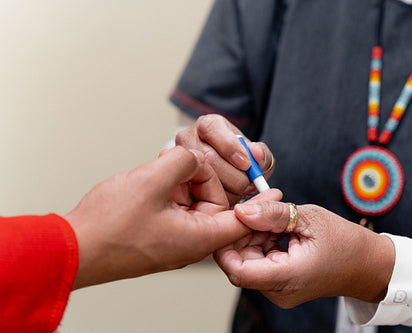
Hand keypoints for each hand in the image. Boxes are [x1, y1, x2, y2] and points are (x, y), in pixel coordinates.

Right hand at [65, 146, 282, 288]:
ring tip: (160, 171)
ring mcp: (173, 239)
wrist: (74, 247)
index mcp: (199, 236)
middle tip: (184, 162)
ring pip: (193, 202)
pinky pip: (176, 207)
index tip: (277, 189)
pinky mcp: (158, 234)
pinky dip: (171, 190)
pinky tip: (154, 181)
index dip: (260, 203)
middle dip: (204, 177)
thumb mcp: (153, 181)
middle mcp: (190, 242)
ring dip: (182, 182)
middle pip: (216, 202)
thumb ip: (184, 162)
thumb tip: (193, 157)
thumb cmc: (111, 225)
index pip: (242, 220)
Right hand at [175, 114, 274, 205]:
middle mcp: (189, 139)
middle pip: (208, 157)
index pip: (211, 128)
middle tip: (249, 185)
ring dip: (227, 190)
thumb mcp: (256, 155)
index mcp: (209, 125)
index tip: (246, 164)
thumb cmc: (242, 161)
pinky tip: (228, 199)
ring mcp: (181, 161)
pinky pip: (197, 195)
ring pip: (202, 178)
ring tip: (240, 192)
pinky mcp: (179, 182)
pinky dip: (217, 201)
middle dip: (233, 176)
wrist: (229, 175)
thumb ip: (262, 154)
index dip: (230, 147)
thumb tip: (257, 154)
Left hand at [214, 201, 394, 307]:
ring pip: (248, 262)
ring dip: (253, 237)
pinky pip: (259, 264)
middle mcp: (279, 291)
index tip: (230, 220)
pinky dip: (262, 244)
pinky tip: (276, 230)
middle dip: (242, 234)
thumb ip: (272, 214)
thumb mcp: (309, 219)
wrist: (367, 265)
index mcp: (288, 277)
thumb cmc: (346, 243)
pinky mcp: (281, 285)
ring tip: (273, 220)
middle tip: (256, 209)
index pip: (237, 271)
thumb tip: (241, 210)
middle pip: (240, 263)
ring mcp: (279, 291)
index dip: (226, 245)